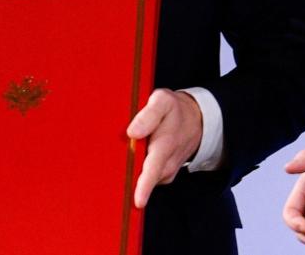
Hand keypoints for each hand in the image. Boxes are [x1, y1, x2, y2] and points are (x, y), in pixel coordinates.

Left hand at [126, 88, 203, 207]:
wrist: (196, 121)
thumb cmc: (175, 111)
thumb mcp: (163, 101)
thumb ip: (149, 115)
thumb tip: (132, 132)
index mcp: (164, 146)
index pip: (153, 170)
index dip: (145, 187)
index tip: (138, 201)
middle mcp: (166, 164)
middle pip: (143, 180)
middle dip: (127, 181)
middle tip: (108, 174)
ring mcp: (165, 172)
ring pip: (143, 180)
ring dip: (130, 174)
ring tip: (122, 158)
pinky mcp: (163, 176)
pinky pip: (146, 179)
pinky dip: (137, 173)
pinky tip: (133, 160)